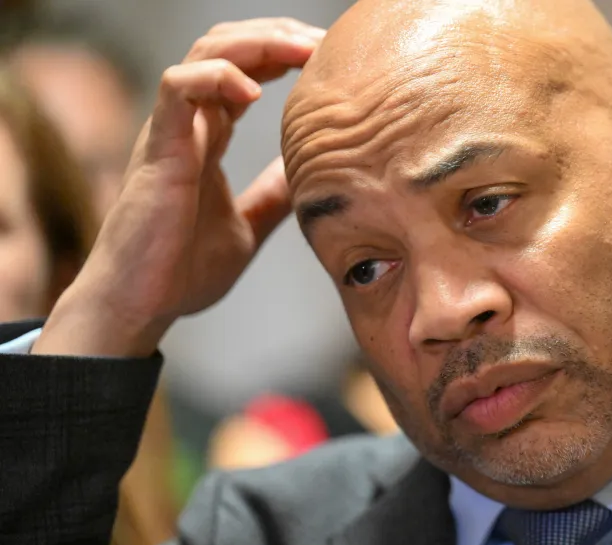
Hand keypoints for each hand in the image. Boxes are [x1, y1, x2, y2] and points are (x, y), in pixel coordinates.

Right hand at [35, 18, 324, 356]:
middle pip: (230, 47)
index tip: (332, 61)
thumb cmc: (183, 269)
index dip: (288, 54)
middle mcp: (189, 123)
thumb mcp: (249, 224)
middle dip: (280, 36)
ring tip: (303, 49)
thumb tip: (312, 175)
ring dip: (258, 42)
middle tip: (327, 44)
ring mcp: (172, 131)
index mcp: (210, 135)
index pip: (249, 70)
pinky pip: (177, 88)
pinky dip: (216, 77)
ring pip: (206, 53)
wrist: (141, 304)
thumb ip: (274, 194)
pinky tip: (255, 91)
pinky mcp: (158, 149)